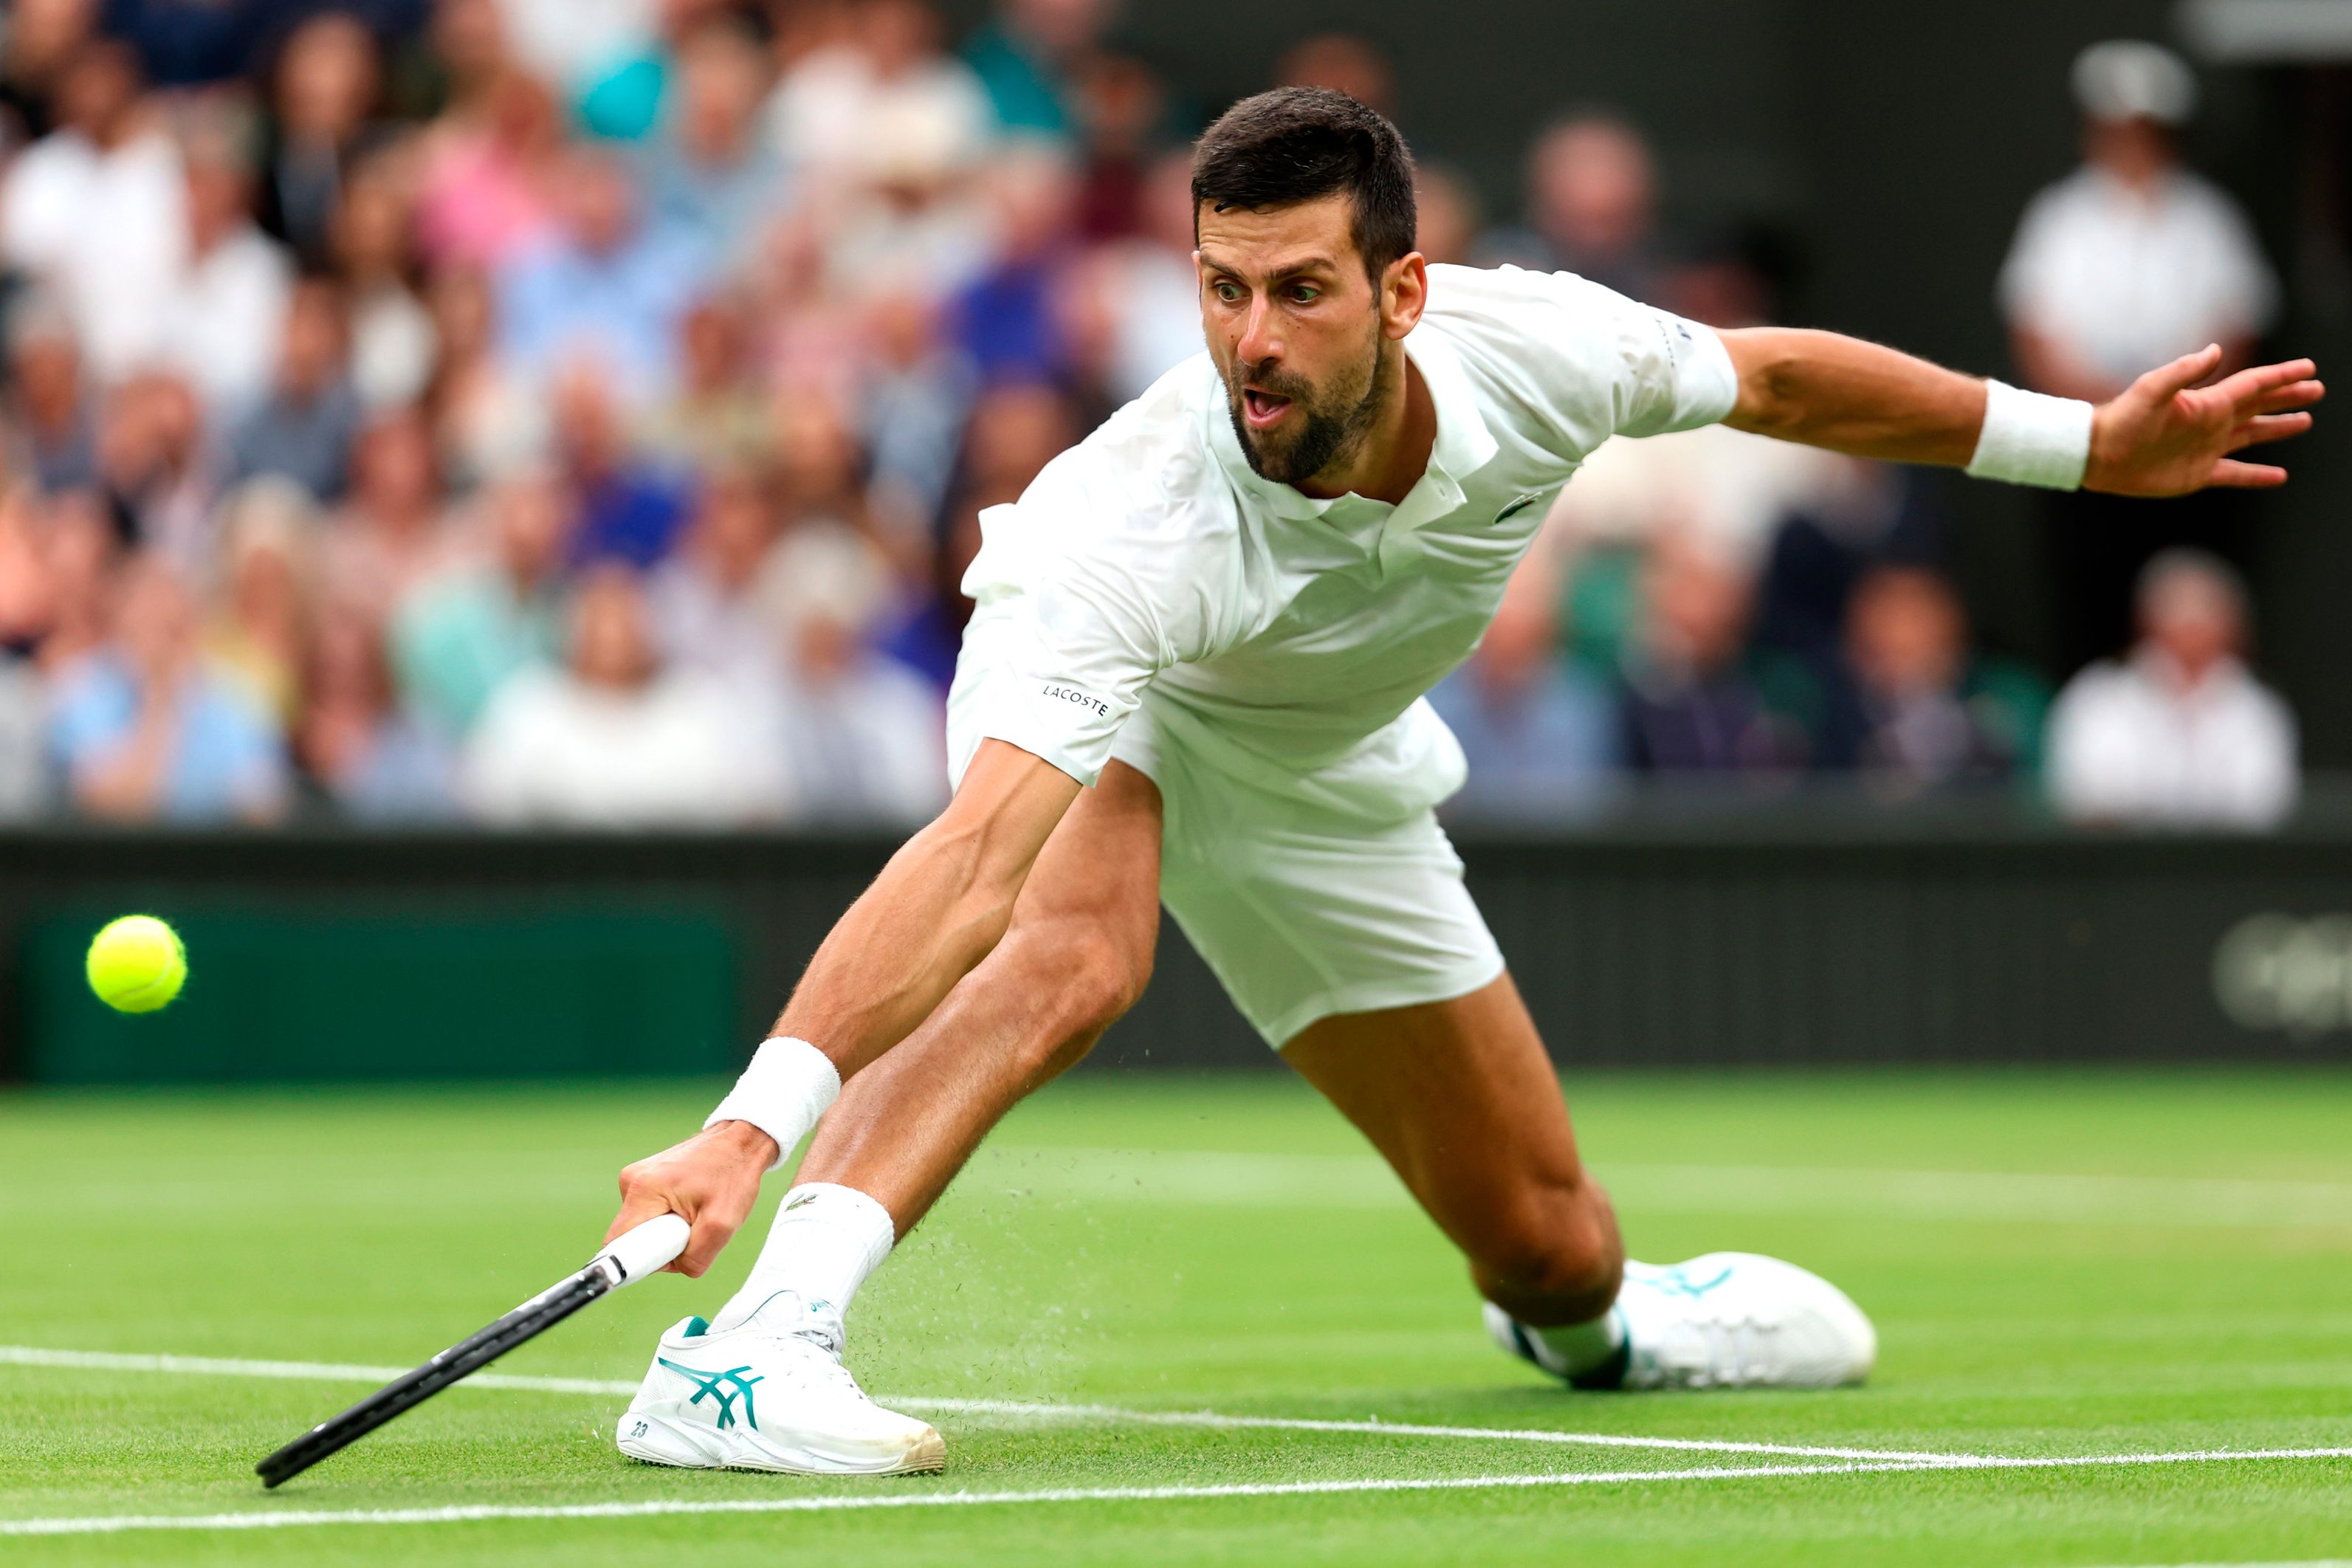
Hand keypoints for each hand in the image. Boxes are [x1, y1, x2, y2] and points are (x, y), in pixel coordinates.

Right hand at [604, 1120, 778, 1277]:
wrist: (741, 1142)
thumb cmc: (734, 1175)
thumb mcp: (723, 1224)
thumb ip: (695, 1257)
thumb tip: (676, 1267)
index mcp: (643, 1190)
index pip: (618, 1245)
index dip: (638, 1261)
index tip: (668, 1256)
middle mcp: (632, 1182)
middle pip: (633, 1238)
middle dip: (663, 1245)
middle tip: (695, 1229)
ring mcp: (637, 1180)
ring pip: (644, 1228)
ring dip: (670, 1231)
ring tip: (698, 1212)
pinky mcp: (647, 1181)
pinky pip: (651, 1216)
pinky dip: (672, 1219)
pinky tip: (693, 1205)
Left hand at [2086, 345, 2323, 497]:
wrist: (2097, 454)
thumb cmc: (2121, 419)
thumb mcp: (2151, 390)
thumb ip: (2184, 371)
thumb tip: (2216, 350)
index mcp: (2207, 402)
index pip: (2254, 385)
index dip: (2282, 377)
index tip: (2309, 368)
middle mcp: (2212, 423)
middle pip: (2259, 406)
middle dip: (2288, 398)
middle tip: (2317, 389)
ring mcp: (2207, 448)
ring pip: (2253, 436)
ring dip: (2278, 428)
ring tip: (2305, 421)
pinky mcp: (2197, 474)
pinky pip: (2235, 473)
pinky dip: (2256, 475)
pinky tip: (2279, 475)